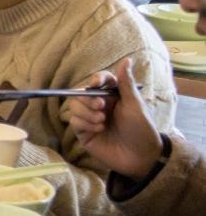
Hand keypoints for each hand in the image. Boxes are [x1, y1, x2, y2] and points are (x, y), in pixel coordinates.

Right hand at [68, 59, 160, 180]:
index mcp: (113, 97)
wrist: (140, 156)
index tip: (97, 84)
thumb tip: (127, 59)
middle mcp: (99, 106)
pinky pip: (74, 122)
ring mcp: (90, 119)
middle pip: (82, 94)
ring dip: (86, 113)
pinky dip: (85, 124)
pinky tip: (98, 130)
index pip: (99, 81)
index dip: (96, 80)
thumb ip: (126, 83)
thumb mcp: (135, 105)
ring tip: (101, 121)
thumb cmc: (141, 129)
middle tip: (101, 107)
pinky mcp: (84, 133)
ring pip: (74, 107)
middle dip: (89, 99)